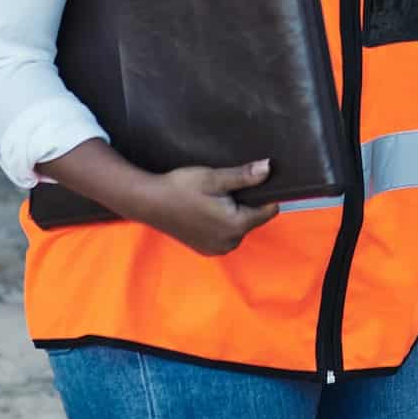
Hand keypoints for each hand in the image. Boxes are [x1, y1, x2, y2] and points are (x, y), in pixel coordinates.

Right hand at [135, 160, 281, 255]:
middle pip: (252, 220)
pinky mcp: (206, 250)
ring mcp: (217, 249)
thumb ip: (244, 176)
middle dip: (244, 205)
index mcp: (235, 226)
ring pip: (238, 228)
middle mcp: (229, 243)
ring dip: (232, 215)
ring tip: (210, 201)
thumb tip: (268, 168)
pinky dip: (220, 225)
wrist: (149, 202)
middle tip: (222, 191)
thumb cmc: (181, 188)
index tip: (249, 184)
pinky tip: (204, 211)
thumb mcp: (214, 178)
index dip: (263, 195)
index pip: (268, 212)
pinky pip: (225, 236)